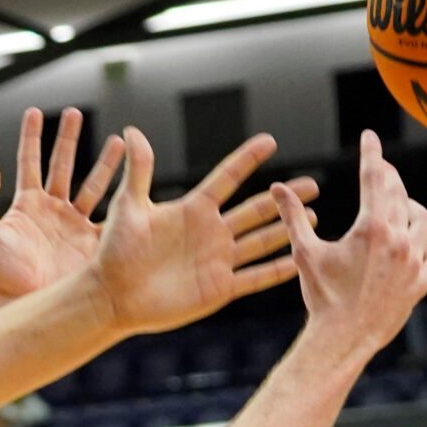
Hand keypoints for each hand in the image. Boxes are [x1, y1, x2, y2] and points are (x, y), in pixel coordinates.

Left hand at [0, 108, 123, 305]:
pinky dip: (125, 199)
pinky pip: (112, 216)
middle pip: (63, 165)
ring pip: (93, 184)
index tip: (35, 111)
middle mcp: (53, 208)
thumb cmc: (3, 272)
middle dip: (69, 138)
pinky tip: (137, 181)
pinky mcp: (91, 240)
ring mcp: (73, 223)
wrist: (26, 303)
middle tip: (75, 112)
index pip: (29, 161)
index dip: (32, 137)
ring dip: (106, 162)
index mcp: (27, 204)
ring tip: (120, 140)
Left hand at [82, 129, 318, 336]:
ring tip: (314, 217)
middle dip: (284, 197)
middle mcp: (210, 232)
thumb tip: (132, 130)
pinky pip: (254, 278)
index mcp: (192, 209)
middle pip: (255, 209)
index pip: (226, 178)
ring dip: (286, 229)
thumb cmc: (114, 252)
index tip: (270, 141)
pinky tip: (299, 261)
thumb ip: (138, 171)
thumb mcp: (129, 207)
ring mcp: (217, 261)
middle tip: (312, 184)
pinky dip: (277, 270)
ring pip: (261, 241)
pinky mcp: (218, 288)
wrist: (111, 296)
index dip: (247, 160)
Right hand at [271, 131, 426, 362]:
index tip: (370, 137)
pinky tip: (415, 251)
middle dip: (388, 178)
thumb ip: (293, 217)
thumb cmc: (321, 296)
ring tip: (399, 210)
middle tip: (379, 171)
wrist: (342, 338)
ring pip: (423, 222)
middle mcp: (399, 240)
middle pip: (399, 194)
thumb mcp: (304, 253)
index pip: (374, 177)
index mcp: (371, 228)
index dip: (372, 153)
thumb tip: (277, 187)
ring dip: (411, 211)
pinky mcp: (421, 283)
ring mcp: (414, 262)